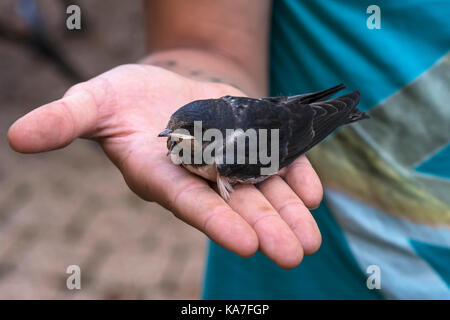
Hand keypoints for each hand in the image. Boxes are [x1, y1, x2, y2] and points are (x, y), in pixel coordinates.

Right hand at [8, 64, 322, 268]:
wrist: (164, 85)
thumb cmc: (124, 97)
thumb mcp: (92, 101)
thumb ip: (65, 121)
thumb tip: (17, 137)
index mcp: (162, 172)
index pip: (190, 202)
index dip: (215, 221)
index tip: (246, 245)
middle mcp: (199, 174)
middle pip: (234, 205)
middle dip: (264, 229)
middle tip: (293, 255)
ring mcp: (230, 161)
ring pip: (262, 191)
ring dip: (287, 214)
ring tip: (310, 241)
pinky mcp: (251, 142)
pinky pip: (278, 162)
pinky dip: (296, 176)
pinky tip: (313, 194)